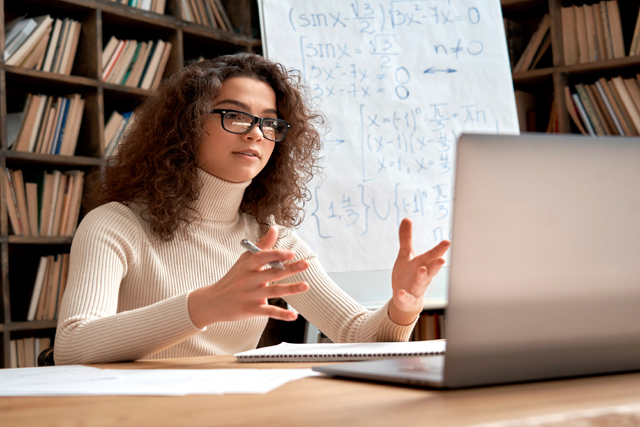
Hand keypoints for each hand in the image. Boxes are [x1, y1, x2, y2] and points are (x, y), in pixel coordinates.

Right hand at [188, 227, 309, 327]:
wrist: (213, 302)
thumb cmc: (233, 278)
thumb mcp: (244, 261)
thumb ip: (261, 246)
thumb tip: (274, 229)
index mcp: (247, 266)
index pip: (261, 257)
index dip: (276, 254)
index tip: (291, 253)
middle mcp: (249, 280)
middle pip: (271, 273)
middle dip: (289, 269)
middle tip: (306, 264)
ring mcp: (250, 296)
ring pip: (273, 291)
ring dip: (290, 289)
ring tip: (306, 285)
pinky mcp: (252, 310)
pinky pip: (268, 312)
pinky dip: (281, 315)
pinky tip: (294, 316)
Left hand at [389, 218, 449, 324]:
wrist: (405, 299)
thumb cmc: (409, 275)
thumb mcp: (405, 255)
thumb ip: (406, 238)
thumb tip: (406, 218)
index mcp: (423, 263)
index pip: (432, 255)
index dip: (439, 249)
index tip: (447, 241)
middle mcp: (423, 275)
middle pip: (431, 269)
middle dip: (436, 264)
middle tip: (442, 259)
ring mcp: (416, 288)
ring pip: (422, 283)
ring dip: (423, 277)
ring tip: (422, 270)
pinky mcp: (408, 298)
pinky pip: (407, 297)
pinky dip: (404, 295)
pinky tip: (400, 293)